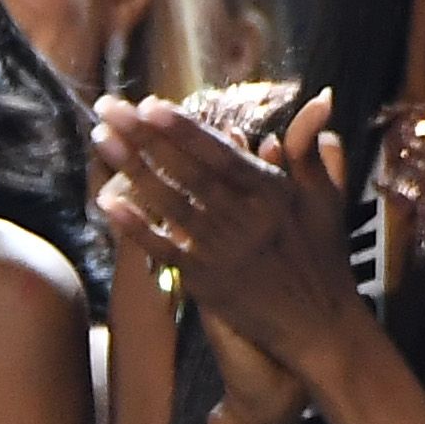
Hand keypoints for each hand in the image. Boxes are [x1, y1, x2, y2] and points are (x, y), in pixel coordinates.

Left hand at [95, 90, 367, 395]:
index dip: (183, 130)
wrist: (319, 326)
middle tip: (108, 106)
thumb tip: (321, 97)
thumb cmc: (322, 256)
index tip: (150, 104)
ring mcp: (221, 251)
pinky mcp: (204, 281)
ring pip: (169, 204)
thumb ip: (310, 148)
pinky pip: (163, 249)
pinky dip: (135, 226)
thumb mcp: (325, 198)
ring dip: (131, 170)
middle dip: (144, 137)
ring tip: (100, 137)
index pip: (219, 154)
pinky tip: (106, 202)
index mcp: (273, 193)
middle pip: (186, 171)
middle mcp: (245, 219)